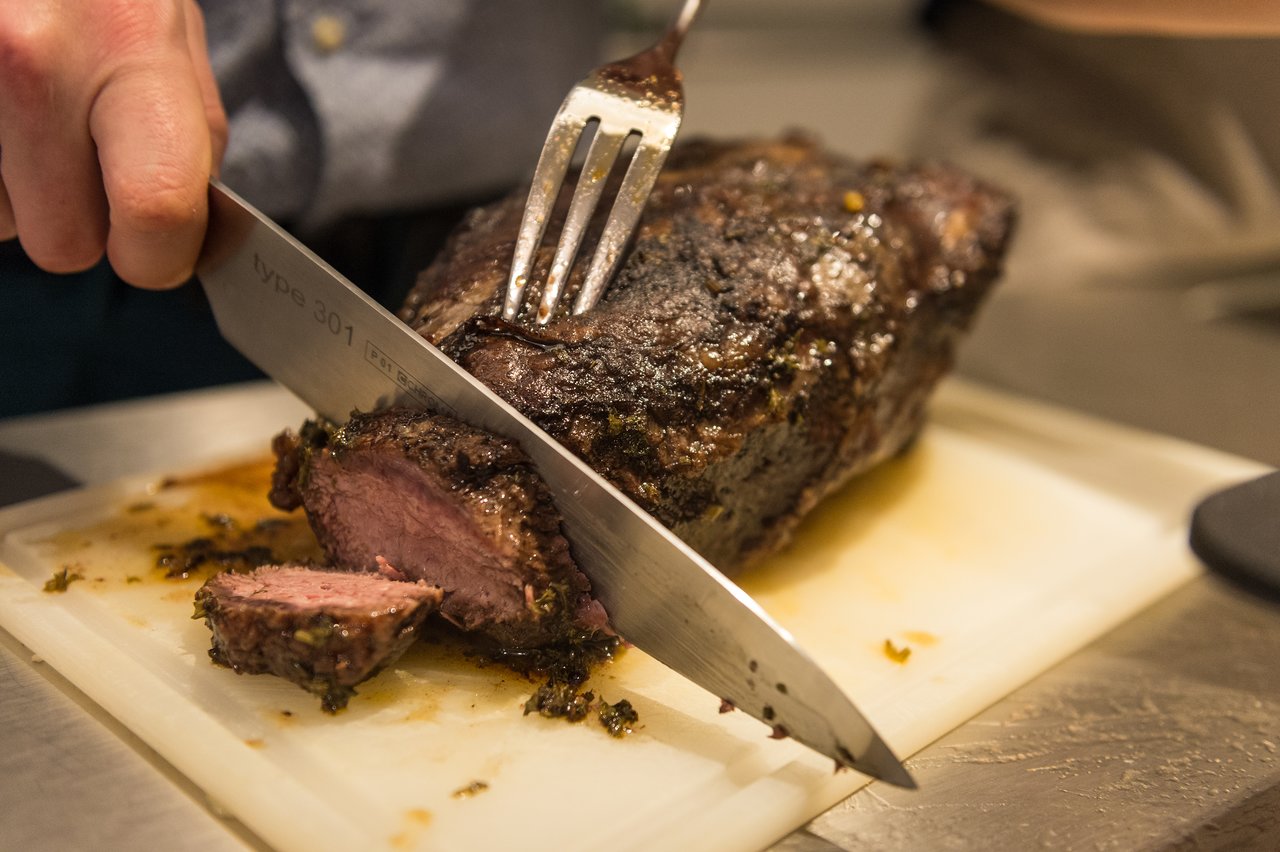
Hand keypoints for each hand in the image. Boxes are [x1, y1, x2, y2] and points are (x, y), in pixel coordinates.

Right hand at [0, 0, 225, 287]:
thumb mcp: (167, 36)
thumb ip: (186, 138)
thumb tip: (189, 237)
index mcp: (134, 54)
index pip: (156, 212)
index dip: (158, 255)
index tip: (156, 248)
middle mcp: (39, 60)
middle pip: (62, 244)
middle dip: (75, 220)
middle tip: (75, 159)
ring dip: (16, 190)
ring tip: (25, 115)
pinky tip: (0, 113)